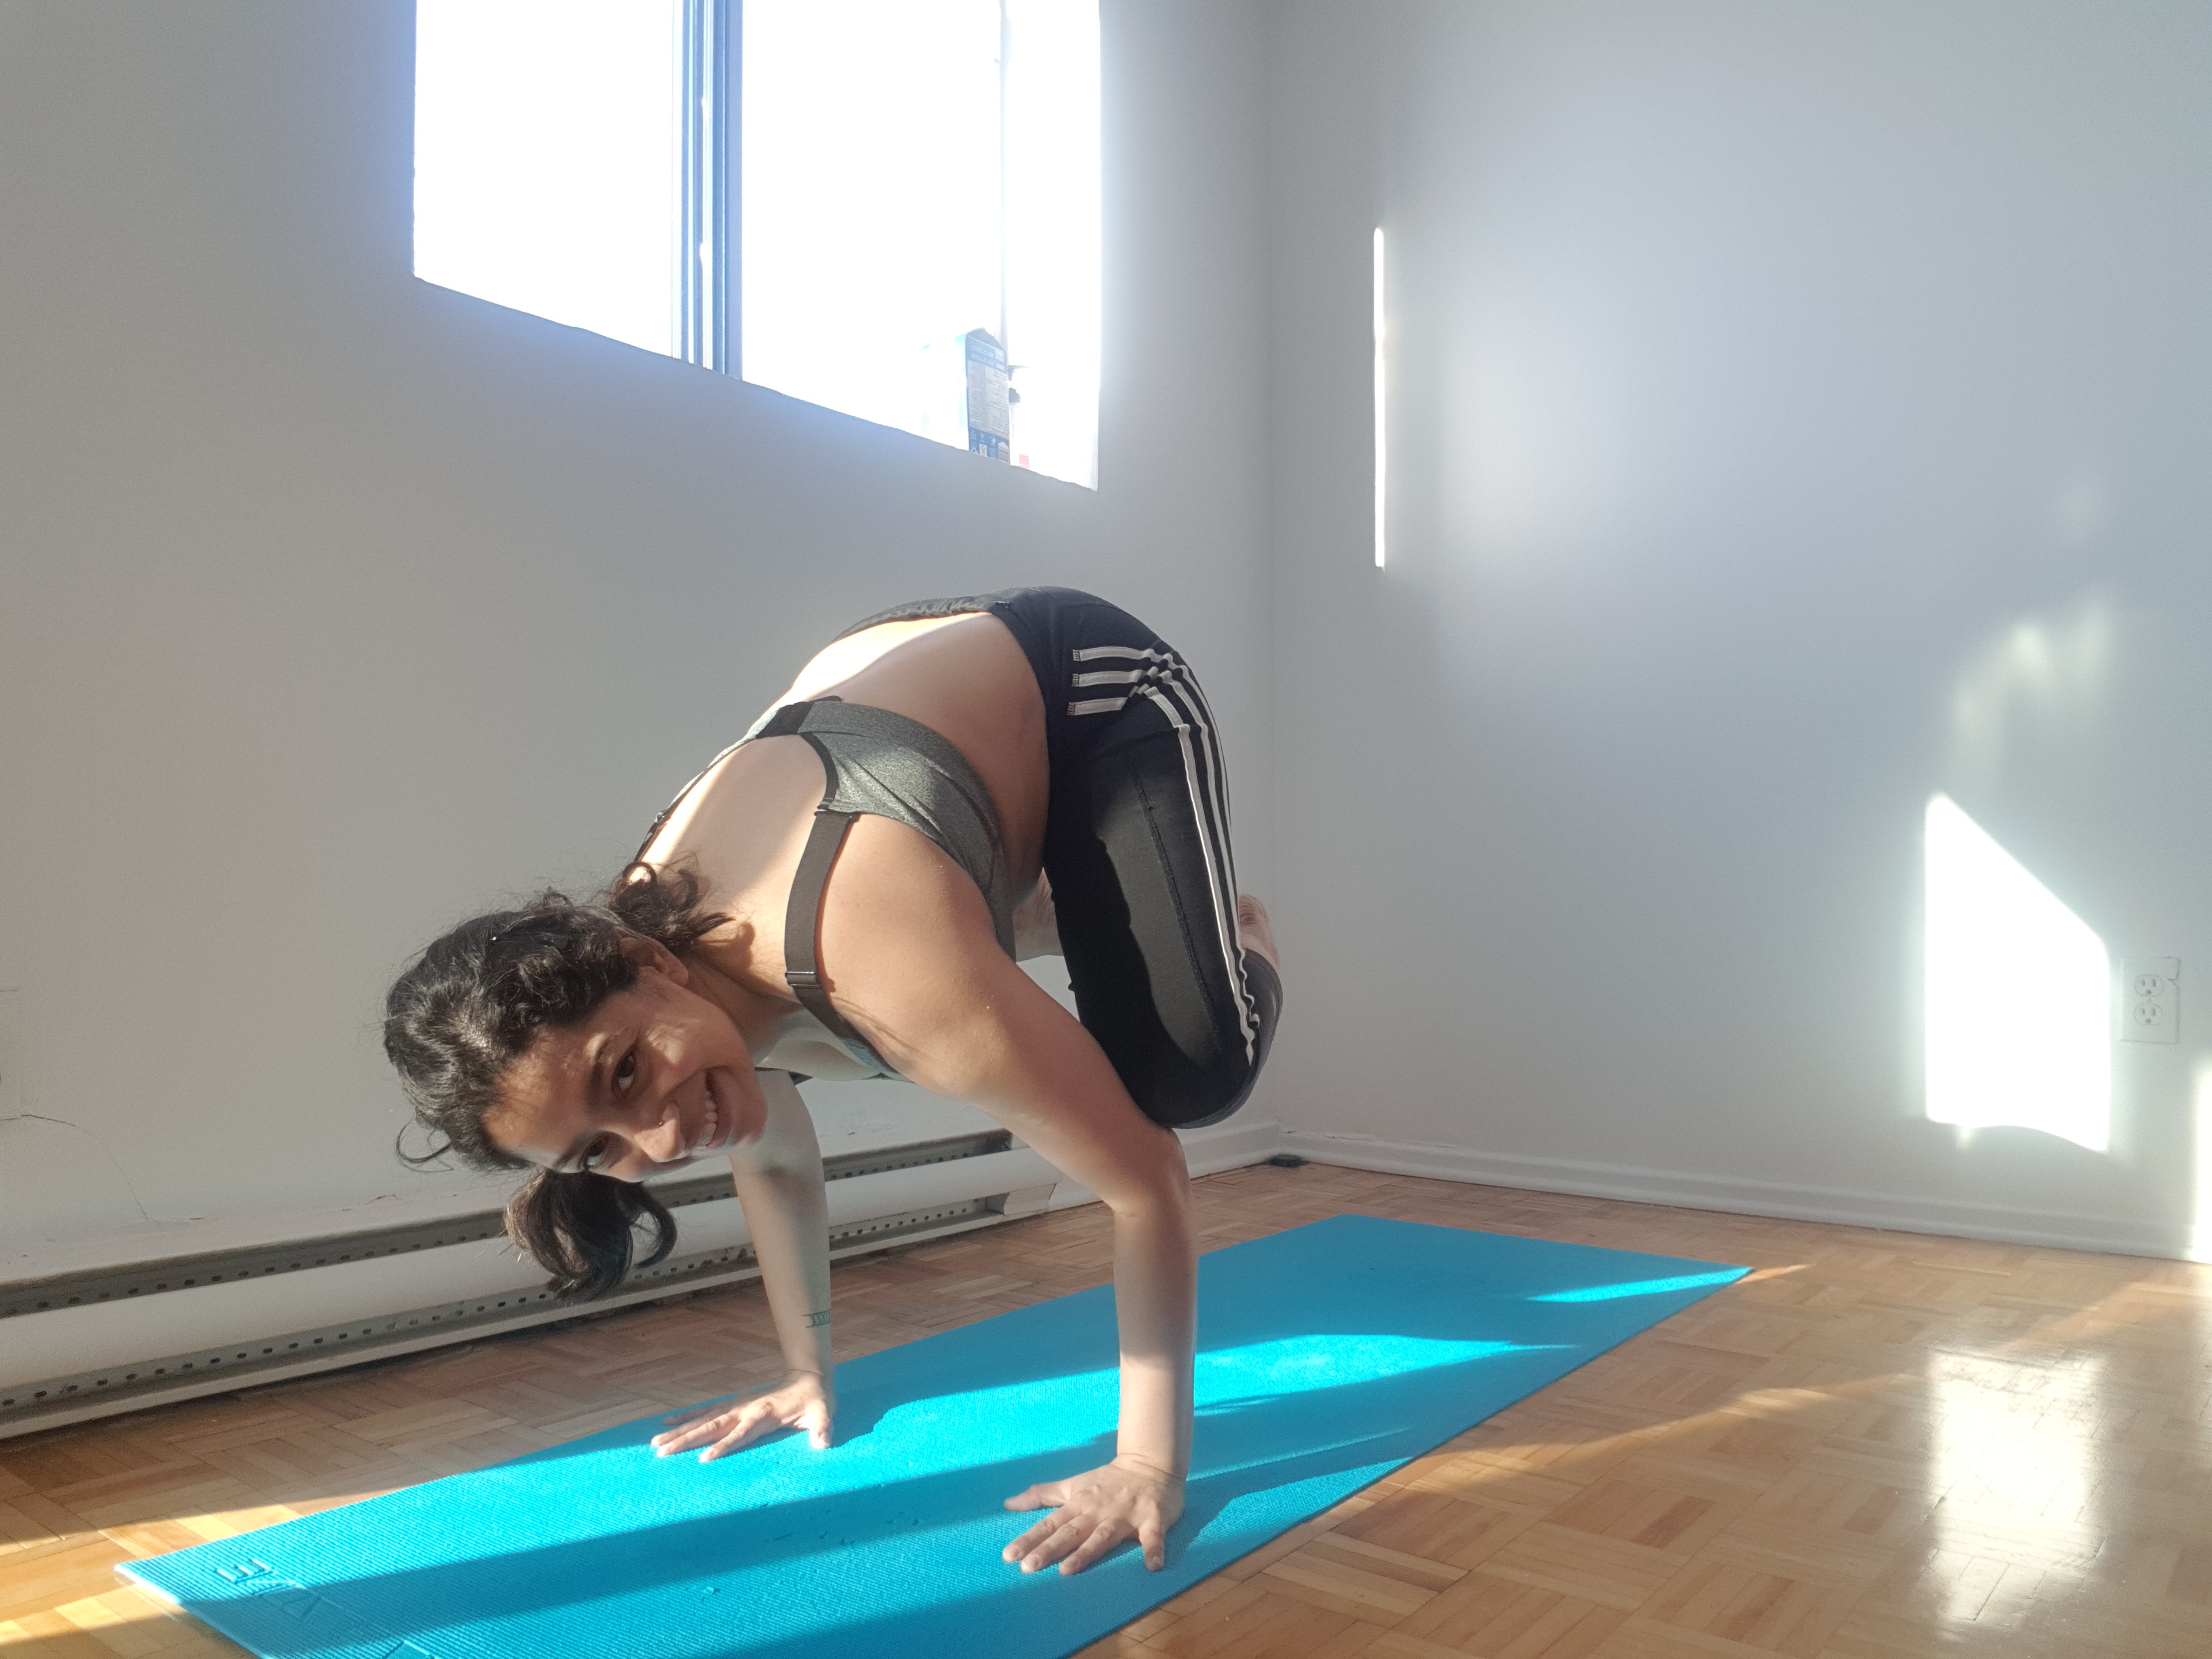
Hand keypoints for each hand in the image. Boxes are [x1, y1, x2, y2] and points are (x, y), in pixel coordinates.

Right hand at [651, 1369, 834, 1461]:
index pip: (740, 1434)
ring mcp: (737, 1406)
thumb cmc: (815, 1400)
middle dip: (687, 1440)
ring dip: (680, 1431)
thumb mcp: (824, 1413)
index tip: (703, 1459)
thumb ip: (822, 1428)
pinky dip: (686, 1417)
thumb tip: (822, 1444)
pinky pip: (706, 1412)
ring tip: (656, 1443)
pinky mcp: (733, 1405)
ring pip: (703, 1420)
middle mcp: (745, 1409)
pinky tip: (667, 1424)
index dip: (724, 1446)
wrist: (807, 1376)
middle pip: (712, 1426)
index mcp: (764, 1414)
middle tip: (662, 1453)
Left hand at [1002, 1455, 1183, 1573]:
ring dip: (1086, 1553)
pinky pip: (1153, 1536)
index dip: (1029, 1539)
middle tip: (1028, 1567)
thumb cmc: (1107, 1480)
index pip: (1050, 1524)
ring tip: (1067, 1570)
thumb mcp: (1072, 1485)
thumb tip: (1008, 1503)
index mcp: (1079, 1504)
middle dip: (1049, 1549)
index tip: (1009, 1556)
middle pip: (1070, 1532)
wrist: (1150, 1463)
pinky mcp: (1153, 1518)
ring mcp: (1125, 1515)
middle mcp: (1098, 1511)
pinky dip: (1153, 1549)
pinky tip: (1152, 1566)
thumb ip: (1041, 1495)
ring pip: (1103, 1536)